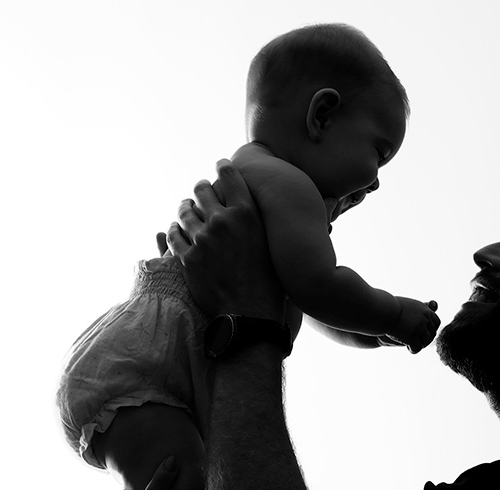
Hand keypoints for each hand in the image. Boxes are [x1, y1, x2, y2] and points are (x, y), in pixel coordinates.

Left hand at [165, 160, 285, 323]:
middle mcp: (222, 221)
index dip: (223, 168)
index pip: (229, 176)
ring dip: (185, 208)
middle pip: (202, 190)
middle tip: (200, 190)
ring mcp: (202, 239)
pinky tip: (176, 230)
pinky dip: (175, 231)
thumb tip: (324, 199)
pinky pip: (174, 236)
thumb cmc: (270, 280)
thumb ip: (273, 218)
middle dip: (200, 188)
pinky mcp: (187, 258)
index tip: (220, 166)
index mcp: (246, 213)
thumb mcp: (275, 242)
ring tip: (186, 208)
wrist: (250, 312)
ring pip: (185, 211)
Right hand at [375, 297, 440, 352]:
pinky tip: (408, 347)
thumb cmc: (395, 307)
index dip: (431, 328)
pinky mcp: (412, 337)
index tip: (424, 331)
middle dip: (426, 338)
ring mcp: (419, 329)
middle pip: (432, 333)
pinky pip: (417, 348)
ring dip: (420, 344)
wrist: (384, 312)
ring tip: (412, 343)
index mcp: (426, 311)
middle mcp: (425, 320)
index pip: (436, 322)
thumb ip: (424, 306)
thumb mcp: (413, 304)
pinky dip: (413, 349)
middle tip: (418, 339)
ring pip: (426, 342)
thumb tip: (434, 304)